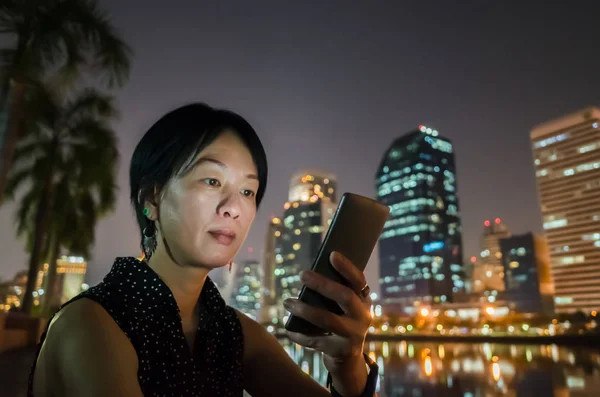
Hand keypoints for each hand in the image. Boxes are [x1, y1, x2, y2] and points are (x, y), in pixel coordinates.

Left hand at [284, 251, 372, 394]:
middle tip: (302, 274)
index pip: (359, 280)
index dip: (347, 268)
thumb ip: (334, 293)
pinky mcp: (340, 351)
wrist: (348, 359)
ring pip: (327, 319)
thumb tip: (309, 275)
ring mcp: (353, 335)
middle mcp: (363, 317)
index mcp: (364, 301)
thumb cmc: (340, 323)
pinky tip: (288, 329)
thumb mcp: (344, 308)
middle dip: (322, 284)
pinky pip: (315, 341)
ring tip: (287, 302)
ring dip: (304, 309)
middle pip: (345, 297)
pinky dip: (300, 335)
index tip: (332, 254)